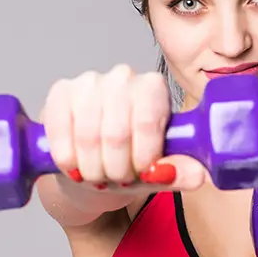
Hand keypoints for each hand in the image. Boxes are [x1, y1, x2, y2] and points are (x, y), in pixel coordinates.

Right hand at [38, 64, 211, 191]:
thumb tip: (198, 175)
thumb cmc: (129, 163)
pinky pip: (60, 131)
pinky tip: (74, 168)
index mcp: (154, 88)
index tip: (141, 174)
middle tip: (118, 180)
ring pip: (87, 135)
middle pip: (116, 133)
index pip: (148, 121)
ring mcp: (88, 82)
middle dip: (116, 169)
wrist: (91, 167)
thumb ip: (179, 172)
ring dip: (92, 168)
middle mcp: (122, 77)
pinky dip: (67, 158)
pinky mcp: (60, 93)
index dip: (143, 157)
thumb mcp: (158, 173)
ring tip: (98, 176)